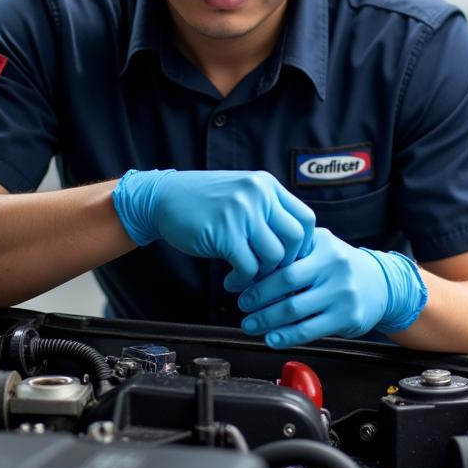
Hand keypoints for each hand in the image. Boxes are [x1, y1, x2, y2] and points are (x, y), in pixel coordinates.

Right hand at [111, 169, 314, 290]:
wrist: (162, 199)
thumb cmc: (204, 202)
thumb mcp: (242, 194)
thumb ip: (268, 211)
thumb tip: (296, 248)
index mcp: (267, 185)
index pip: (306, 218)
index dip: (304, 245)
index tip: (292, 261)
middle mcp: (258, 195)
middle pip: (296, 238)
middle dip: (287, 263)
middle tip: (272, 275)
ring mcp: (242, 212)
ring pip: (275, 255)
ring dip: (264, 276)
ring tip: (249, 280)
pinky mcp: (224, 233)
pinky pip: (248, 267)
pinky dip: (243, 281)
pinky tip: (232, 282)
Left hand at [237, 228, 427, 347]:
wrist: (381, 284)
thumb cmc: (342, 266)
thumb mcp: (321, 247)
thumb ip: (292, 252)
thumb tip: (250, 269)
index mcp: (323, 246)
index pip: (283, 261)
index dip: (257, 277)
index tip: (239, 286)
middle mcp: (335, 267)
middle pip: (286, 285)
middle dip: (258, 299)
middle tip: (243, 306)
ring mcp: (343, 293)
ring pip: (295, 310)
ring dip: (267, 320)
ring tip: (251, 324)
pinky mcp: (348, 317)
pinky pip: (310, 330)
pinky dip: (287, 336)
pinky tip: (272, 338)